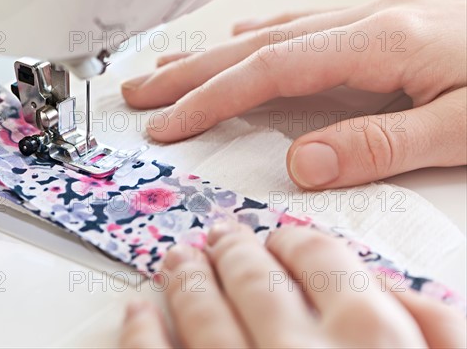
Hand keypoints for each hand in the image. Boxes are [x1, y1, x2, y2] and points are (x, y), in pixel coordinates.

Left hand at [119, 224, 465, 347]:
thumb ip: (436, 334)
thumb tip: (395, 289)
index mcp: (372, 342)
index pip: (323, 261)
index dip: (297, 244)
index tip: (280, 238)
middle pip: (256, 280)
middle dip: (233, 253)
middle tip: (217, 237)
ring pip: (203, 312)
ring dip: (185, 279)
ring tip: (175, 260)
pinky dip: (142, 334)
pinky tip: (138, 312)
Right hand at [121, 0, 466, 188]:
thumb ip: (381, 143)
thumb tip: (304, 162)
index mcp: (382, 41)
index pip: (271, 71)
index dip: (211, 98)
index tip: (168, 124)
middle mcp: (369, 21)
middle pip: (256, 46)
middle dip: (190, 72)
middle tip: (139, 90)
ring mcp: (374, 19)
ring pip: (273, 34)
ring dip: (214, 56)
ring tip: (169, 69)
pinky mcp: (383, 28)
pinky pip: (303, 29)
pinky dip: (260, 42)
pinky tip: (242, 45)